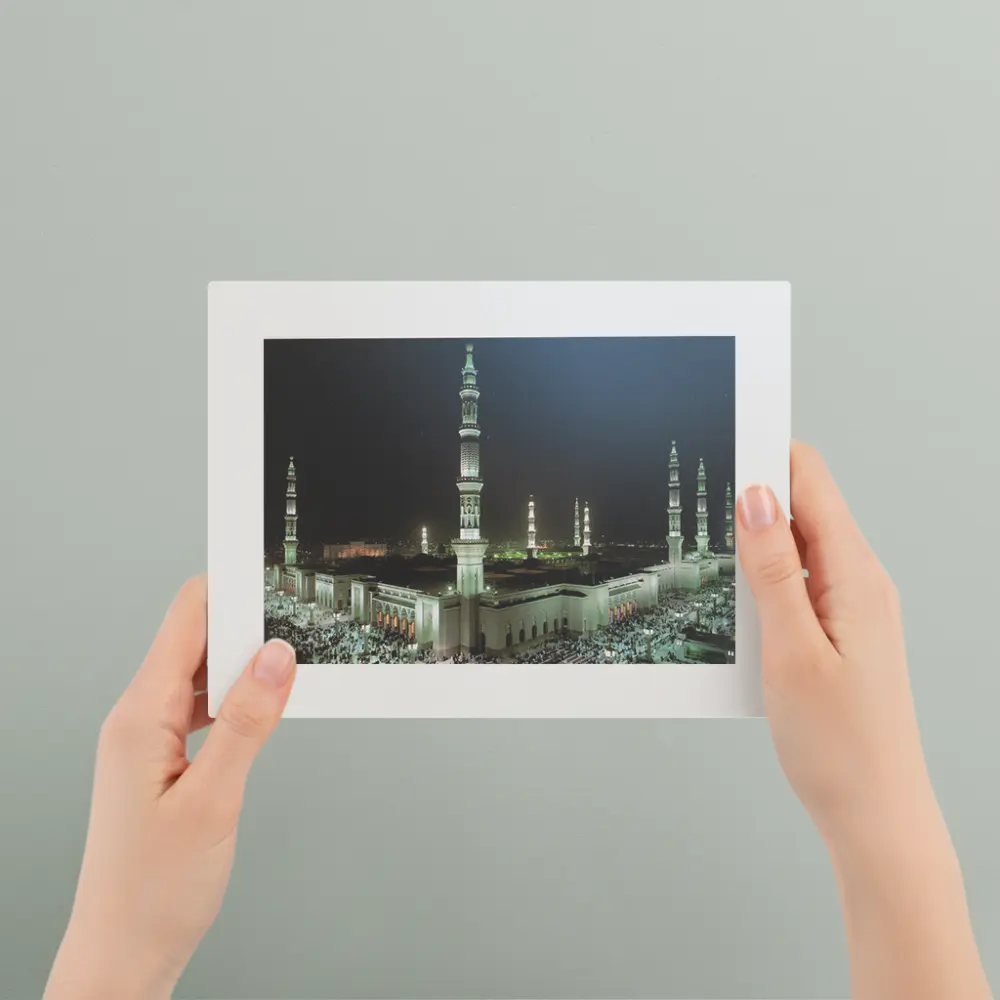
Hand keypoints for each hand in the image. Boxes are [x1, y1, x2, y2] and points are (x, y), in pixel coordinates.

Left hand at [44, 576, 296, 999]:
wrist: (124, 950)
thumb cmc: (154, 889)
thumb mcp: (214, 801)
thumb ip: (248, 723)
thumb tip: (276, 658)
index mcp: (139, 717)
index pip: (185, 621)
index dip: (228, 590)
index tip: (270, 574)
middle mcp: (138, 718)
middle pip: (195, 640)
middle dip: (246, 626)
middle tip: (297, 626)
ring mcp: (148, 737)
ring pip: (201, 673)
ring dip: (244, 666)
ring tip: (288, 669)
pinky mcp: (162, 756)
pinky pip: (201, 705)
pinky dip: (235, 699)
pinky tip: (264, 710)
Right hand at [737, 442, 990, 999]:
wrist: (874, 813)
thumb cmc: (839, 745)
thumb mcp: (791, 650)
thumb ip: (773, 568)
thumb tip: (756, 496)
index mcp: (856, 576)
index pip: (811, 482)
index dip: (765, 454)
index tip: (720, 441)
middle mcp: (861, 582)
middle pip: (805, 506)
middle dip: (753, 493)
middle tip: (697, 502)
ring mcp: (853, 606)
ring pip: (800, 544)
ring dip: (757, 539)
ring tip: (712, 552)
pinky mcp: (840, 630)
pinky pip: (801, 581)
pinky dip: (768, 576)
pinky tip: (739, 596)